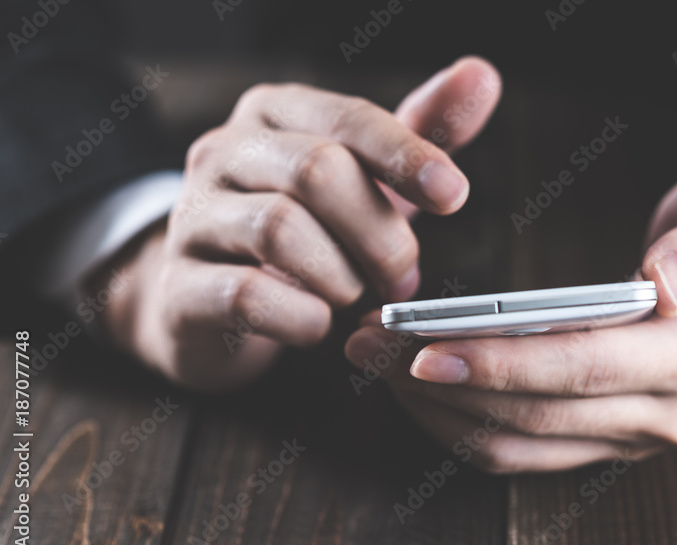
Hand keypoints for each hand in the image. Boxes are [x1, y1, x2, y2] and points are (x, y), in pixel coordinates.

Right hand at [93, 57, 501, 389]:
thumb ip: (421, 133)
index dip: (406, 156)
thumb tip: (483, 74)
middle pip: (317, 170)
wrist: (207, 300)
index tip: (453, 195)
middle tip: (405, 278)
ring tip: (359, 298)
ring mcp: (192, 218)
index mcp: (275, 114)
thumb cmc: (306, 228)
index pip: (348, 118)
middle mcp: (224, 153)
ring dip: (343, 276)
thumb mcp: (366, 178)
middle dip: (380, 233)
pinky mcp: (179, 287)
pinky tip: (319, 325)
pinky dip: (302, 317)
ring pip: (280, 228)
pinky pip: (246, 295)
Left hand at [345, 172, 676, 471]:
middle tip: (371, 345)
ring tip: (376, 362)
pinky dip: (460, 426)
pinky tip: (415, 388)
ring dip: (439, 412)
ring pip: (518, 447)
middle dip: (445, 385)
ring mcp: (632, 439)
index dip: (503, 363)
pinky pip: (519, 453)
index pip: (583, 368)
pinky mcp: (602, 446)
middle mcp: (665, 415)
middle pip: (538, 416)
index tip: (425, 348)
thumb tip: (667, 285)